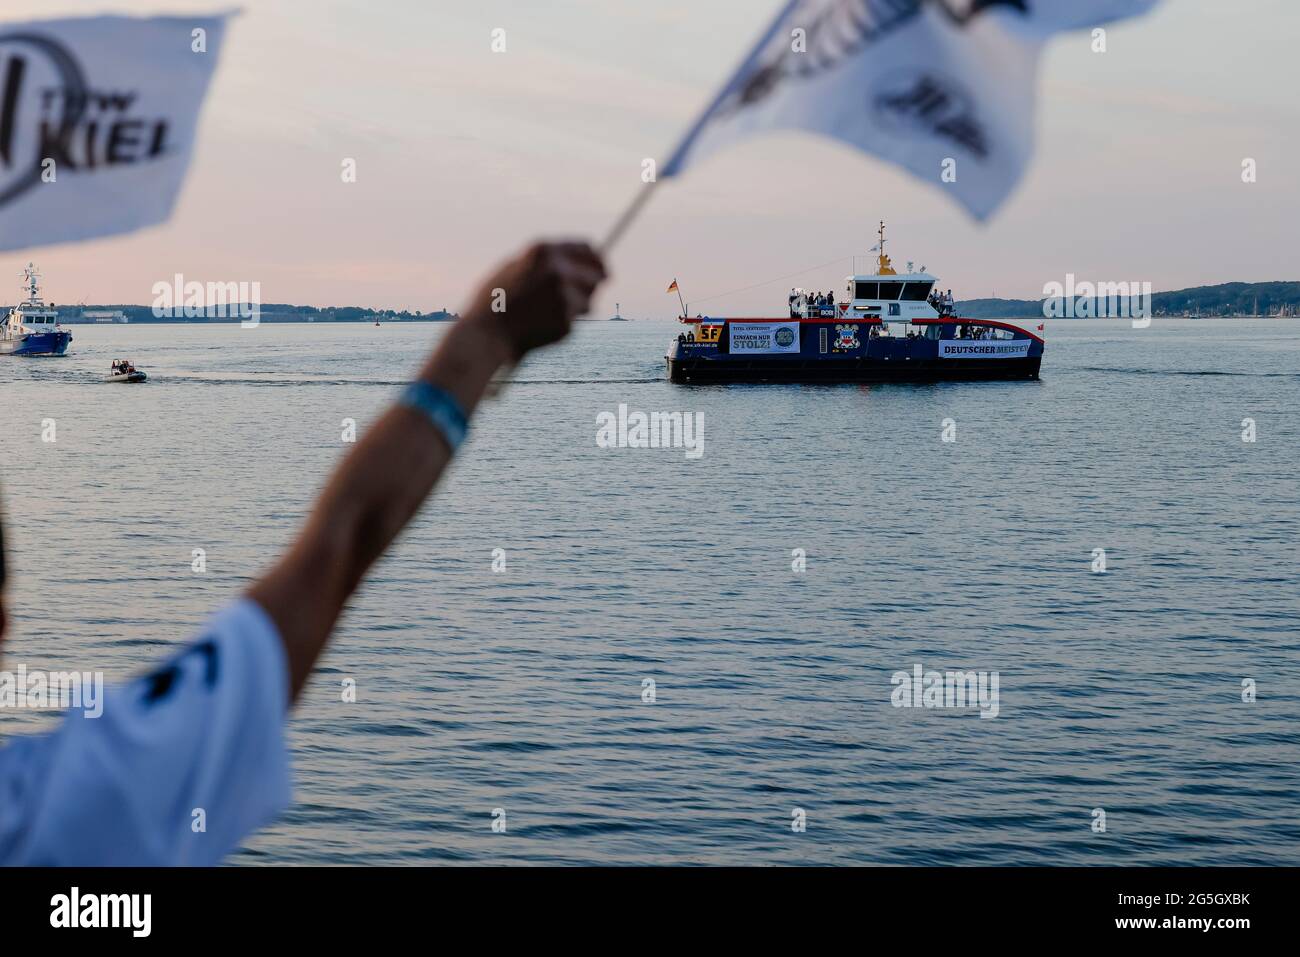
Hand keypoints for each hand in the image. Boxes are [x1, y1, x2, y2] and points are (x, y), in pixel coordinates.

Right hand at [462, 241, 606, 360]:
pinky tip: (541, 326)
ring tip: (547, 313)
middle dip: (594, 284)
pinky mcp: (567, 322)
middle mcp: (558, 270)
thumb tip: (573, 261)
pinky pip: (575, 322)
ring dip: (577, 307)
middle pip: (597, 275)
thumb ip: (544, 262)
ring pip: (588, 302)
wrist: (485, 334)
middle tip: (589, 292)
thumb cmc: (495, 302)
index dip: (596, 259)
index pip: (587, 249)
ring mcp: (565, 297)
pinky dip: (563, 325)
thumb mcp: (514, 267)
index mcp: (544, 251)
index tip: (600, 268)